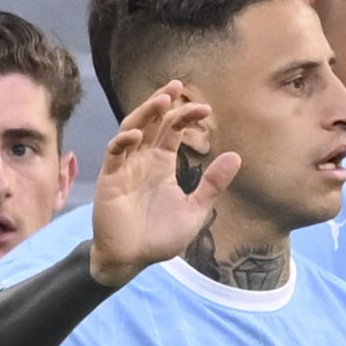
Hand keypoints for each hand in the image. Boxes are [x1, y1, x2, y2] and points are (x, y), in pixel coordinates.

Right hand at [87, 82, 235, 283]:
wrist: (133, 260)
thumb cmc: (160, 237)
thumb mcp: (195, 210)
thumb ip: (212, 184)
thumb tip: (236, 156)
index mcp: (161, 164)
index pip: (172, 130)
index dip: (185, 116)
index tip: (204, 109)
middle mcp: (142, 160)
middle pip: (150, 121)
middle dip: (162, 102)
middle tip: (177, 85)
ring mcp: (124, 168)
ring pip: (130, 130)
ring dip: (144, 113)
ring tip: (160, 100)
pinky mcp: (109, 180)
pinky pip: (113, 155)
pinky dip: (122, 142)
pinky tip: (135, 135)